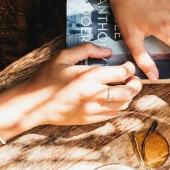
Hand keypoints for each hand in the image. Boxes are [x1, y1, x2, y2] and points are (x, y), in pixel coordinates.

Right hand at [25, 43, 141, 125]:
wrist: (34, 104)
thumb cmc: (47, 78)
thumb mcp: (63, 57)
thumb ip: (86, 49)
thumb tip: (107, 51)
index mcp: (88, 76)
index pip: (121, 73)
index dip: (129, 68)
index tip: (128, 66)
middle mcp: (93, 94)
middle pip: (128, 91)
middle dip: (135, 84)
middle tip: (134, 79)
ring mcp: (93, 109)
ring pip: (123, 105)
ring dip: (128, 96)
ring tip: (125, 89)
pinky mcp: (90, 119)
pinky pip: (112, 114)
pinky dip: (118, 106)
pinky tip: (113, 100)